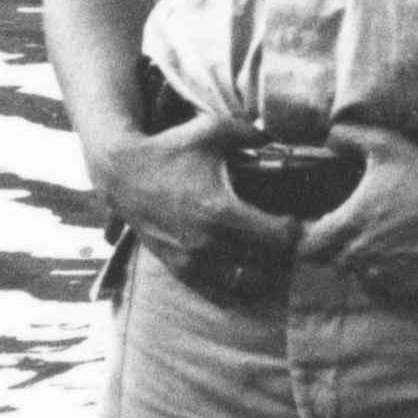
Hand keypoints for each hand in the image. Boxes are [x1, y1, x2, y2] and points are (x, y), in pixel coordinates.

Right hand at [92, 113, 296, 305]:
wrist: (121, 174)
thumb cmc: (169, 149)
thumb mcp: (212, 129)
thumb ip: (252, 133)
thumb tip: (280, 138)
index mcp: (222, 212)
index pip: (281, 239)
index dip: (296, 230)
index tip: (296, 218)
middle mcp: (208, 244)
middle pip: (270, 265)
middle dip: (283, 251)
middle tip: (285, 235)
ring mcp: (192, 261)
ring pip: (247, 284)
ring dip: (263, 270)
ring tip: (265, 250)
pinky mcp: (179, 270)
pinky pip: (221, 288)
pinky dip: (237, 278)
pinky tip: (242, 260)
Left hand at [298, 134, 417, 297]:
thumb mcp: (381, 142)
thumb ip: (345, 136)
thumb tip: (327, 138)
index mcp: (350, 225)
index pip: (306, 249)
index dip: (310, 237)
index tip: (320, 226)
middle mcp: (363, 256)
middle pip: (333, 262)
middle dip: (339, 247)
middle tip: (357, 227)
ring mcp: (387, 274)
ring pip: (360, 275)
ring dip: (364, 261)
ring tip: (381, 239)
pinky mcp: (411, 285)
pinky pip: (387, 287)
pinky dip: (389, 273)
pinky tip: (402, 252)